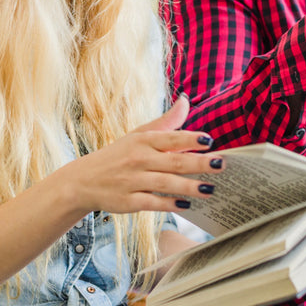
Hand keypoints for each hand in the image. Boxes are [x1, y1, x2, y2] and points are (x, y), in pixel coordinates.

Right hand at [60, 95, 221, 214]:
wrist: (84, 181)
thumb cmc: (118, 155)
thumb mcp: (138, 135)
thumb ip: (166, 122)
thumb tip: (186, 101)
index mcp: (143, 141)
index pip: (171, 138)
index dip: (190, 139)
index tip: (210, 141)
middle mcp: (138, 159)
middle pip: (173, 161)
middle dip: (199, 163)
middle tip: (221, 165)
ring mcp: (132, 181)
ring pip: (166, 183)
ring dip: (189, 187)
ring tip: (211, 189)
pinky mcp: (128, 202)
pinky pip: (152, 203)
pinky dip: (169, 204)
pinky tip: (187, 205)